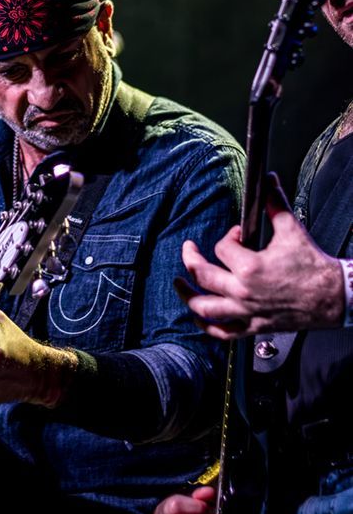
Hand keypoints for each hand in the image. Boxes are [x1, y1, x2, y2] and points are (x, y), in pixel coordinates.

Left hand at [175, 174, 343, 337]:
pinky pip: (223, 332)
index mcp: (249, 267)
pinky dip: (206, 327)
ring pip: (205, 307)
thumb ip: (275, 204)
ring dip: (187, 295)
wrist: (333, 297)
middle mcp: (243, 292)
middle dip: (190, 259)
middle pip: (202, 275)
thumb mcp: (292, 230)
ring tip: (179, 285)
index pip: (222, 247)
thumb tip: (268, 181)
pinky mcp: (253, 326)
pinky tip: (198, 319)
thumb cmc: (313, 267)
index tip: (237, 235)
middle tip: (188, 249)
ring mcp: (246, 311)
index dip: (228, 236)